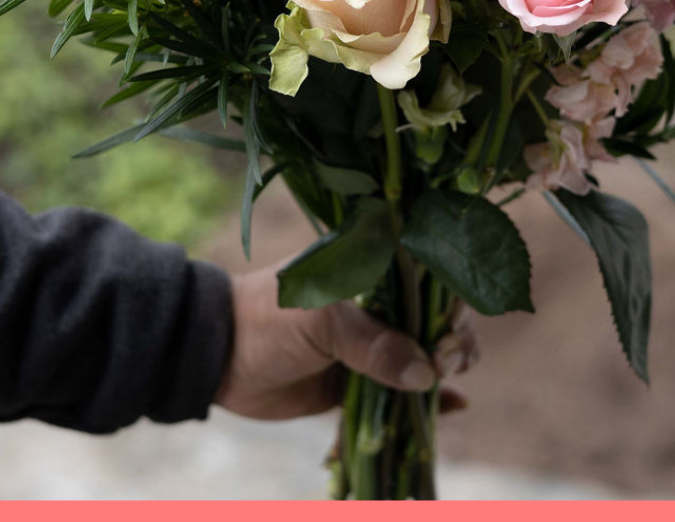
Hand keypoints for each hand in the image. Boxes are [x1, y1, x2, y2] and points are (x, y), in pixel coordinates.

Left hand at [214, 262, 478, 419]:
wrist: (219, 358)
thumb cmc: (268, 319)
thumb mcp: (320, 321)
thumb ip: (372, 343)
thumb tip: (425, 374)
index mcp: (372, 267)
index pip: (429, 275)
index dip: (447, 302)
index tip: (443, 334)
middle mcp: (379, 301)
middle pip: (437, 316)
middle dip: (452, 340)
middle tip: (442, 363)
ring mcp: (372, 342)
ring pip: (427, 354)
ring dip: (445, 371)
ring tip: (444, 386)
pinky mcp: (361, 380)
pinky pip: (405, 390)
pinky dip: (433, 399)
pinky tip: (455, 407)